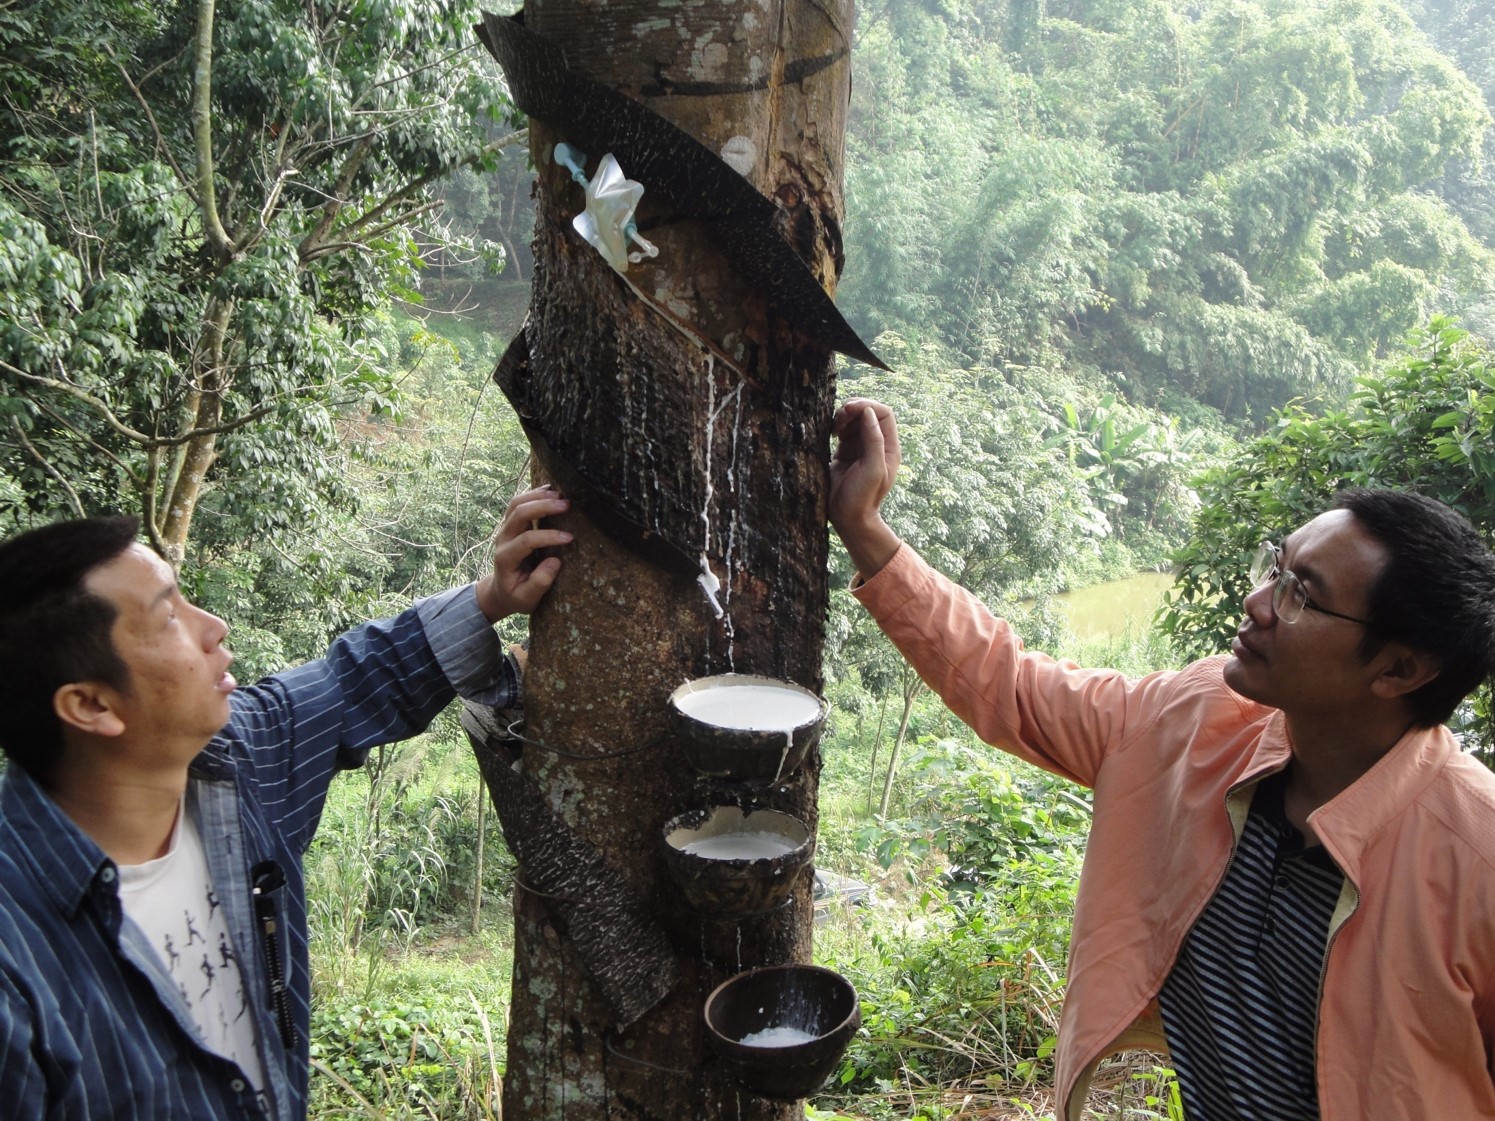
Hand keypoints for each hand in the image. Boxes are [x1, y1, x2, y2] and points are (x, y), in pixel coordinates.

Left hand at [474, 486, 572, 621]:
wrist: (501, 591)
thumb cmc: (517, 596)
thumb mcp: (527, 599)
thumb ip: (539, 583)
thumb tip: (555, 561)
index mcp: (505, 558)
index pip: (526, 540)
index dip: (548, 536)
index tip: (570, 538)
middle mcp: (502, 539)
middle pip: (518, 513)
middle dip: (542, 506)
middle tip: (567, 505)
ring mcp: (504, 530)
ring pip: (516, 503)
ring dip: (537, 496)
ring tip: (560, 495)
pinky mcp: (510, 524)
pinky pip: (518, 503)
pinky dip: (533, 494)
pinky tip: (550, 490)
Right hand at [829, 398, 901, 577]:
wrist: (849, 519)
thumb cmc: (863, 498)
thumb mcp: (873, 470)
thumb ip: (873, 440)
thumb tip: (868, 413)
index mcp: (888, 447)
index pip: (883, 413)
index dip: (867, 406)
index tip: (849, 409)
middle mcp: (876, 445)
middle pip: (868, 413)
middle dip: (853, 409)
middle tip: (839, 417)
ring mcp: (860, 448)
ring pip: (853, 420)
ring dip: (842, 417)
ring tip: (833, 428)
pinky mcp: (844, 452)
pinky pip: (841, 431)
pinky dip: (835, 426)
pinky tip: (829, 433)